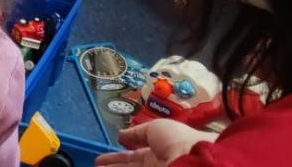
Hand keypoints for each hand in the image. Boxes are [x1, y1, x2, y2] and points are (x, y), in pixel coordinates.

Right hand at [95, 120, 217, 165]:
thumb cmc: (177, 140)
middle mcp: (156, 165)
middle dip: (113, 165)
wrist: (195, 161)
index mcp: (160, 149)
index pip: (135, 155)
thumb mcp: (156, 128)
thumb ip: (136, 133)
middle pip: (130, 166)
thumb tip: (120, 134)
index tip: (102, 157)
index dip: (118, 156)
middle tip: (96, 164)